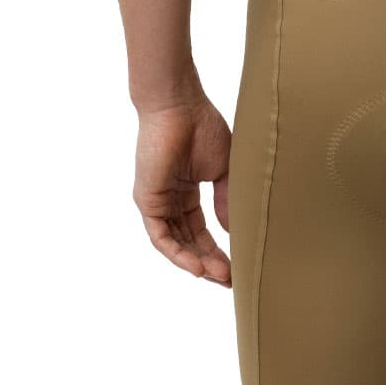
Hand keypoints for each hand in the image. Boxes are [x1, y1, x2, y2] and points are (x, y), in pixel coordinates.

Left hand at [133, 95, 232, 285]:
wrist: (179, 106)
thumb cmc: (202, 127)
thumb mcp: (223, 170)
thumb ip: (227, 201)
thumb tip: (232, 232)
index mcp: (187, 191)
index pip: (201, 230)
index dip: (219, 250)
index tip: (238, 265)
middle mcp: (170, 200)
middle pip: (190, 241)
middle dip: (211, 262)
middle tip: (231, 279)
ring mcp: (157, 202)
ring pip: (175, 244)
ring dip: (198, 263)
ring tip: (221, 276)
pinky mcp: (147, 202)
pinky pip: (160, 238)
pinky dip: (178, 254)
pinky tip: (198, 266)